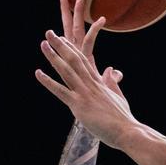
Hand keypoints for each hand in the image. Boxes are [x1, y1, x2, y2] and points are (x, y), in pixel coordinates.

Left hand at [37, 0, 135, 145]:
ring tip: (43, 44)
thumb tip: (111, 69)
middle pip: (73, 60)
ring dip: (53, 57)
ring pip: (66, 71)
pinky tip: (38, 73)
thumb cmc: (124, 118)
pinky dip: (48, 82)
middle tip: (49, 33)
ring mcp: (84, 94)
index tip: (62, 39)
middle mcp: (91, 85)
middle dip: (60, 45)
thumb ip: (113, 82)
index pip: (83, 61)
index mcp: (99, 83)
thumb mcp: (119, 97)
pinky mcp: (79, 106)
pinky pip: (60, 91)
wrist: (128, 131)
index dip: (71, 49)